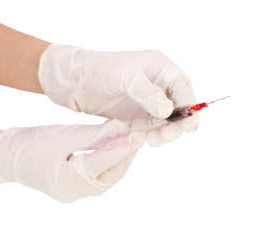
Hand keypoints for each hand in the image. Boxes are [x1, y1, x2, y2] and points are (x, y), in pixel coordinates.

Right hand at [0, 120, 144, 202]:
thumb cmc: (31, 144)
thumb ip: (94, 135)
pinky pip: (99, 176)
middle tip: (139, 135)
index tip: (139, 135)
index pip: (102, 164)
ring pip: (107, 177)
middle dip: (126, 154)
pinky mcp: (75, 188)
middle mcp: (74, 193)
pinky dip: (109, 162)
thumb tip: (121, 129)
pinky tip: (115, 148)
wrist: (7, 157)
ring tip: (131, 139)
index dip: (122, 149)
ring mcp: (75, 193)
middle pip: (109, 174)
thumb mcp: (63, 135)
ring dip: (120, 158)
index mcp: (66, 181)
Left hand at [38, 44, 198, 145]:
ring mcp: (145, 101)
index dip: (190, 105)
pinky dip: (151, 135)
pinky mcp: (134, 115)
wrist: (74, 81)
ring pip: (164, 120)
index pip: (181, 85)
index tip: (191, 125)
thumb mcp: (124, 77)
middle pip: (177, 106)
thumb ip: (146, 92)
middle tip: (168, 136)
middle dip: (177, 123)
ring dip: (164, 132)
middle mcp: (155, 84)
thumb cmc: (98, 70)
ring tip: (154, 140)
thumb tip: (168, 110)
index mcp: (158, 67)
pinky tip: (145, 140)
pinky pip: (149, 127)